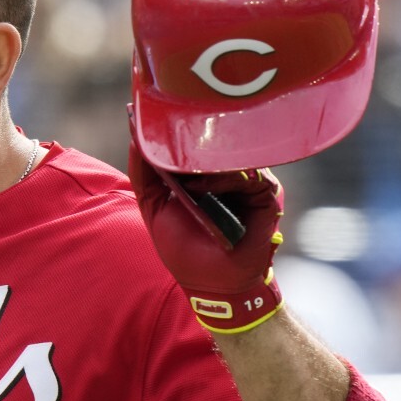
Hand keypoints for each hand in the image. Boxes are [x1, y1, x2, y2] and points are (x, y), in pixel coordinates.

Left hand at [128, 141, 284, 333]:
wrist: (210, 283)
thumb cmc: (184, 249)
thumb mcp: (154, 206)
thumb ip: (145, 174)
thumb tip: (135, 135)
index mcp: (204, 174)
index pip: (195, 143)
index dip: (176, 133)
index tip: (154, 118)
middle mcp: (228, 175)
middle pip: (215, 143)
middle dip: (191, 141)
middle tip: (168, 138)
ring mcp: (248, 184)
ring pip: (232, 155)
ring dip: (204, 162)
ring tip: (183, 179)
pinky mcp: (266, 196)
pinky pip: (250, 175)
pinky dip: (224, 179)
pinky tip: (201, 189)